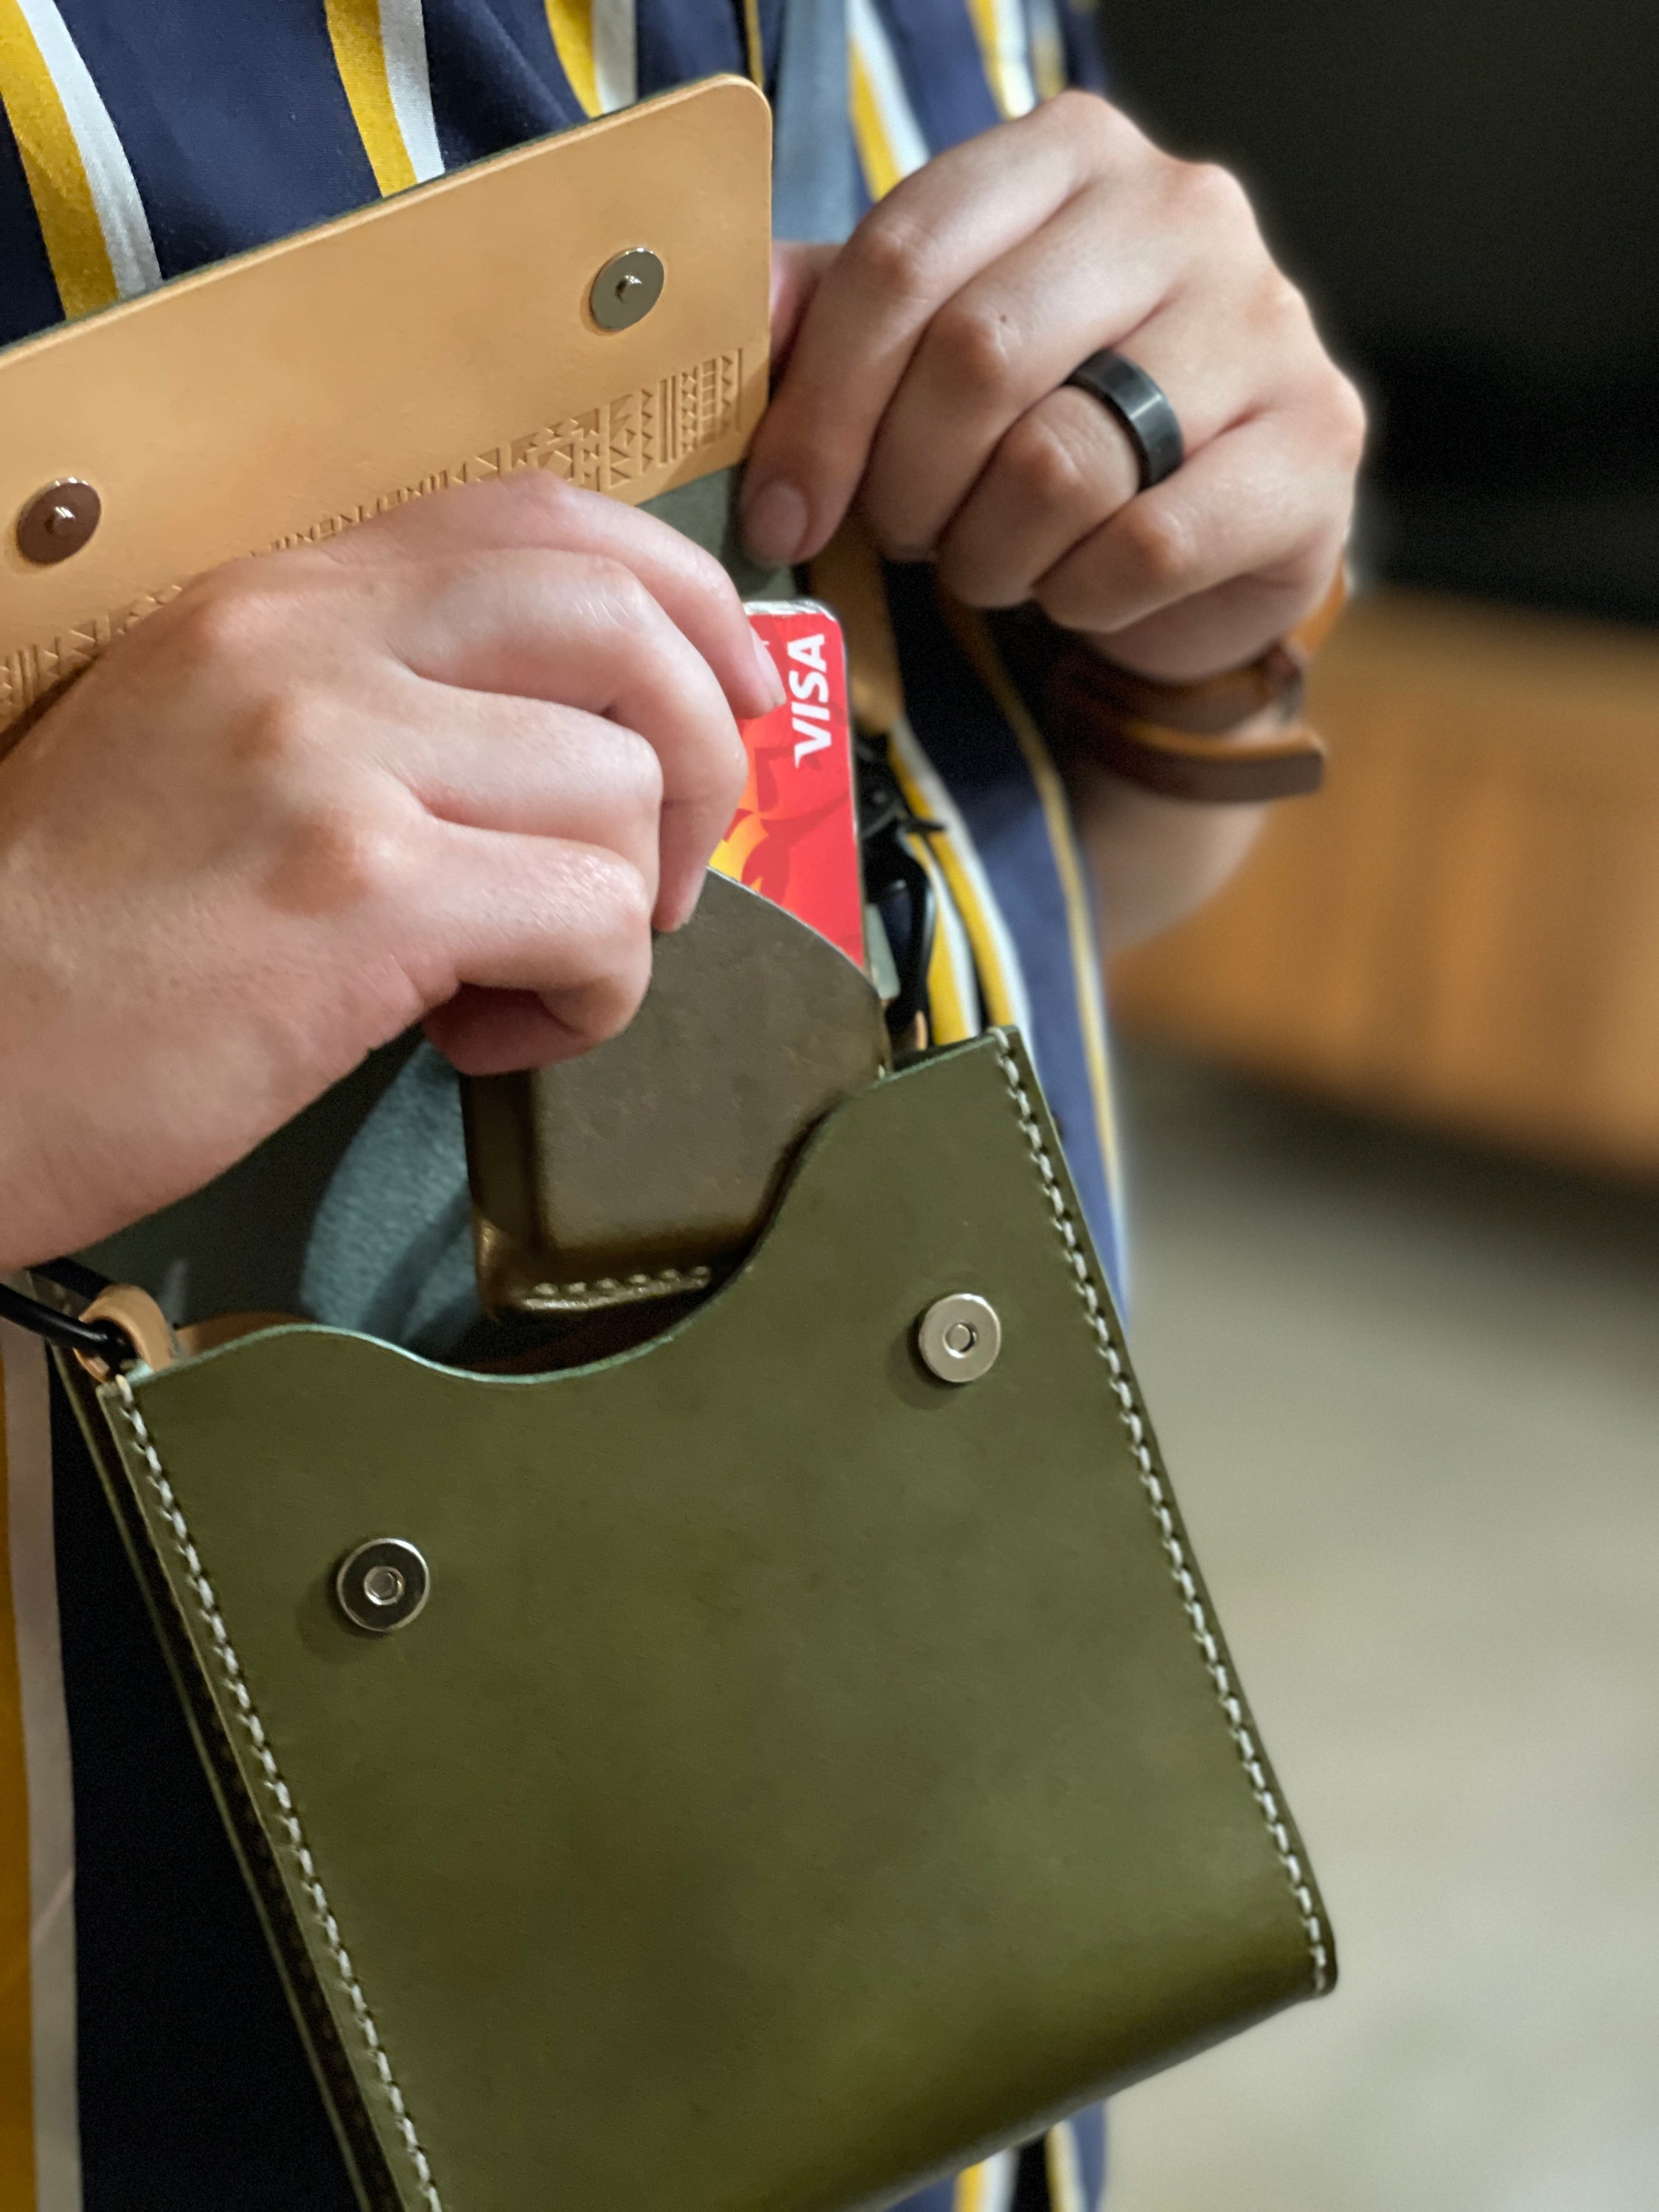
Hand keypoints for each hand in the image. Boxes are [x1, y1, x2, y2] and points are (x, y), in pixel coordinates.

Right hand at [0, 473, 780, 1266]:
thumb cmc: (91, 932)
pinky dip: (593, 998)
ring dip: (622, 913)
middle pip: (621, 623)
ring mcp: (334, 759)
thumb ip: (382, 705)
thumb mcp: (216, 749)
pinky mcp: (361, 895)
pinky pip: (593, 917)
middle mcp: (311, 645)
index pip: (543, 519)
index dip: (683, 596)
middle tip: (657, 871)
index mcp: (282, 596)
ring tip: (518, 981)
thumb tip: (580, 741)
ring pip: (619, 791)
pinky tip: (492, 1034)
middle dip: (698, 755)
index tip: (731, 694)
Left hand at [745, 92, 1364, 680]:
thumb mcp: (930, 352)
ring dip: (989, 551)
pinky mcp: (1316, 447)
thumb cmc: (1050, 424)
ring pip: (1060, 465)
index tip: (782, 511)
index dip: (819, 405)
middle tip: (903, 537)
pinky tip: (1075, 589)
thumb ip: (828, 322)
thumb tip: (713, 320)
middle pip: (977, 358)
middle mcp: (1184, 210)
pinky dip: (1077, 597)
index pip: (904, 259)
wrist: (1211, 529)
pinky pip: (1144, 548)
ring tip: (992, 560)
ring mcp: (1267, 324)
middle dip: (906, 486)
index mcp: (1069, 156)